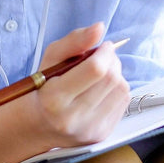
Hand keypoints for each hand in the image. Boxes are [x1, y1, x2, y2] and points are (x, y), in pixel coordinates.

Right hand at [33, 22, 131, 147]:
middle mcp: (72, 118)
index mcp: (54, 98)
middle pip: (111, 78)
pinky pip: (124, 102)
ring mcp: (88, 129)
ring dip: (116, 75)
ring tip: (101, 74)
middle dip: (111, 61)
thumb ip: (75, 40)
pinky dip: (117, 90)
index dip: (105, 52)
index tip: (102, 47)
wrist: (39, 125)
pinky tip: (102, 90)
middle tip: (102, 58)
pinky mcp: (102, 135)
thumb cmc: (45, 86)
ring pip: (121, 89)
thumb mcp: (51, 58)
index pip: (95, 69)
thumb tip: (99, 28)